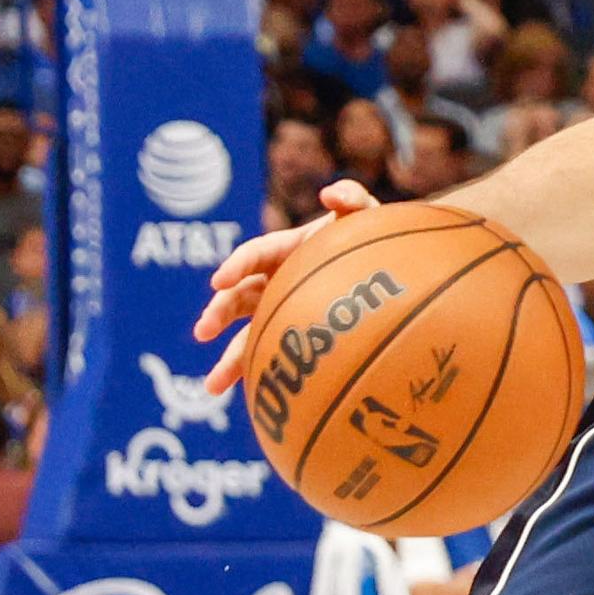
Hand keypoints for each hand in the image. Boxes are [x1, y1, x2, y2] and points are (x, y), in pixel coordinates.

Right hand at [194, 179, 377, 393]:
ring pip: (248, 335)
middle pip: (239, 298)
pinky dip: (263, 375)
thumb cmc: (372, 237)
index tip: (219, 281)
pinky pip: (275, 356)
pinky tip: (256, 400)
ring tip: (211, 387)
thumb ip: (353, 200)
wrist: (389, 264)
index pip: (254, 255)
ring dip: (230, 359)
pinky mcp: (295, 336)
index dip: (235, 266)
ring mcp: (282, 310)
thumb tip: (331, 194)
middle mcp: (276, 281)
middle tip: (204, 331)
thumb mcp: (366, 216)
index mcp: (286, 250)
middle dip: (219, 314)